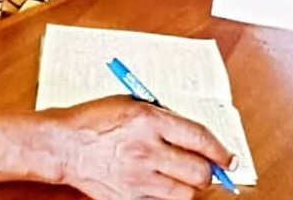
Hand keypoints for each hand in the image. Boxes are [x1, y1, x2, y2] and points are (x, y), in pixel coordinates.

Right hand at [52, 95, 235, 199]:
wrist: (64, 145)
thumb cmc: (93, 120)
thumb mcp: (130, 103)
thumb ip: (162, 115)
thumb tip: (191, 133)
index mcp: (148, 120)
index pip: (200, 138)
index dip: (220, 150)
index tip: (228, 157)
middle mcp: (147, 150)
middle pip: (199, 171)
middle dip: (208, 171)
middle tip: (207, 168)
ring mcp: (139, 179)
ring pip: (186, 194)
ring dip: (189, 186)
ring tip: (181, 176)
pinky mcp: (130, 198)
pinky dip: (168, 197)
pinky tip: (161, 186)